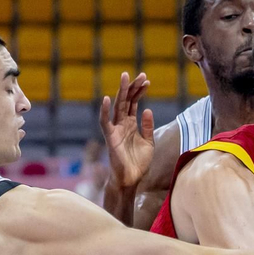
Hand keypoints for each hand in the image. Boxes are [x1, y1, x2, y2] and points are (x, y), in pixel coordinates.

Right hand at [99, 72, 154, 189]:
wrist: (131, 179)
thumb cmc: (138, 163)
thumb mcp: (148, 142)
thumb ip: (147, 126)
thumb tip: (148, 109)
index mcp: (130, 124)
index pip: (134, 102)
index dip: (140, 91)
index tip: (147, 81)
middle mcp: (122, 124)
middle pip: (126, 101)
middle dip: (132, 87)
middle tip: (140, 74)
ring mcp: (115, 129)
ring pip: (117, 107)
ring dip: (121, 92)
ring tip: (125, 78)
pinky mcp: (110, 138)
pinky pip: (105, 122)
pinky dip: (105, 111)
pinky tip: (107, 99)